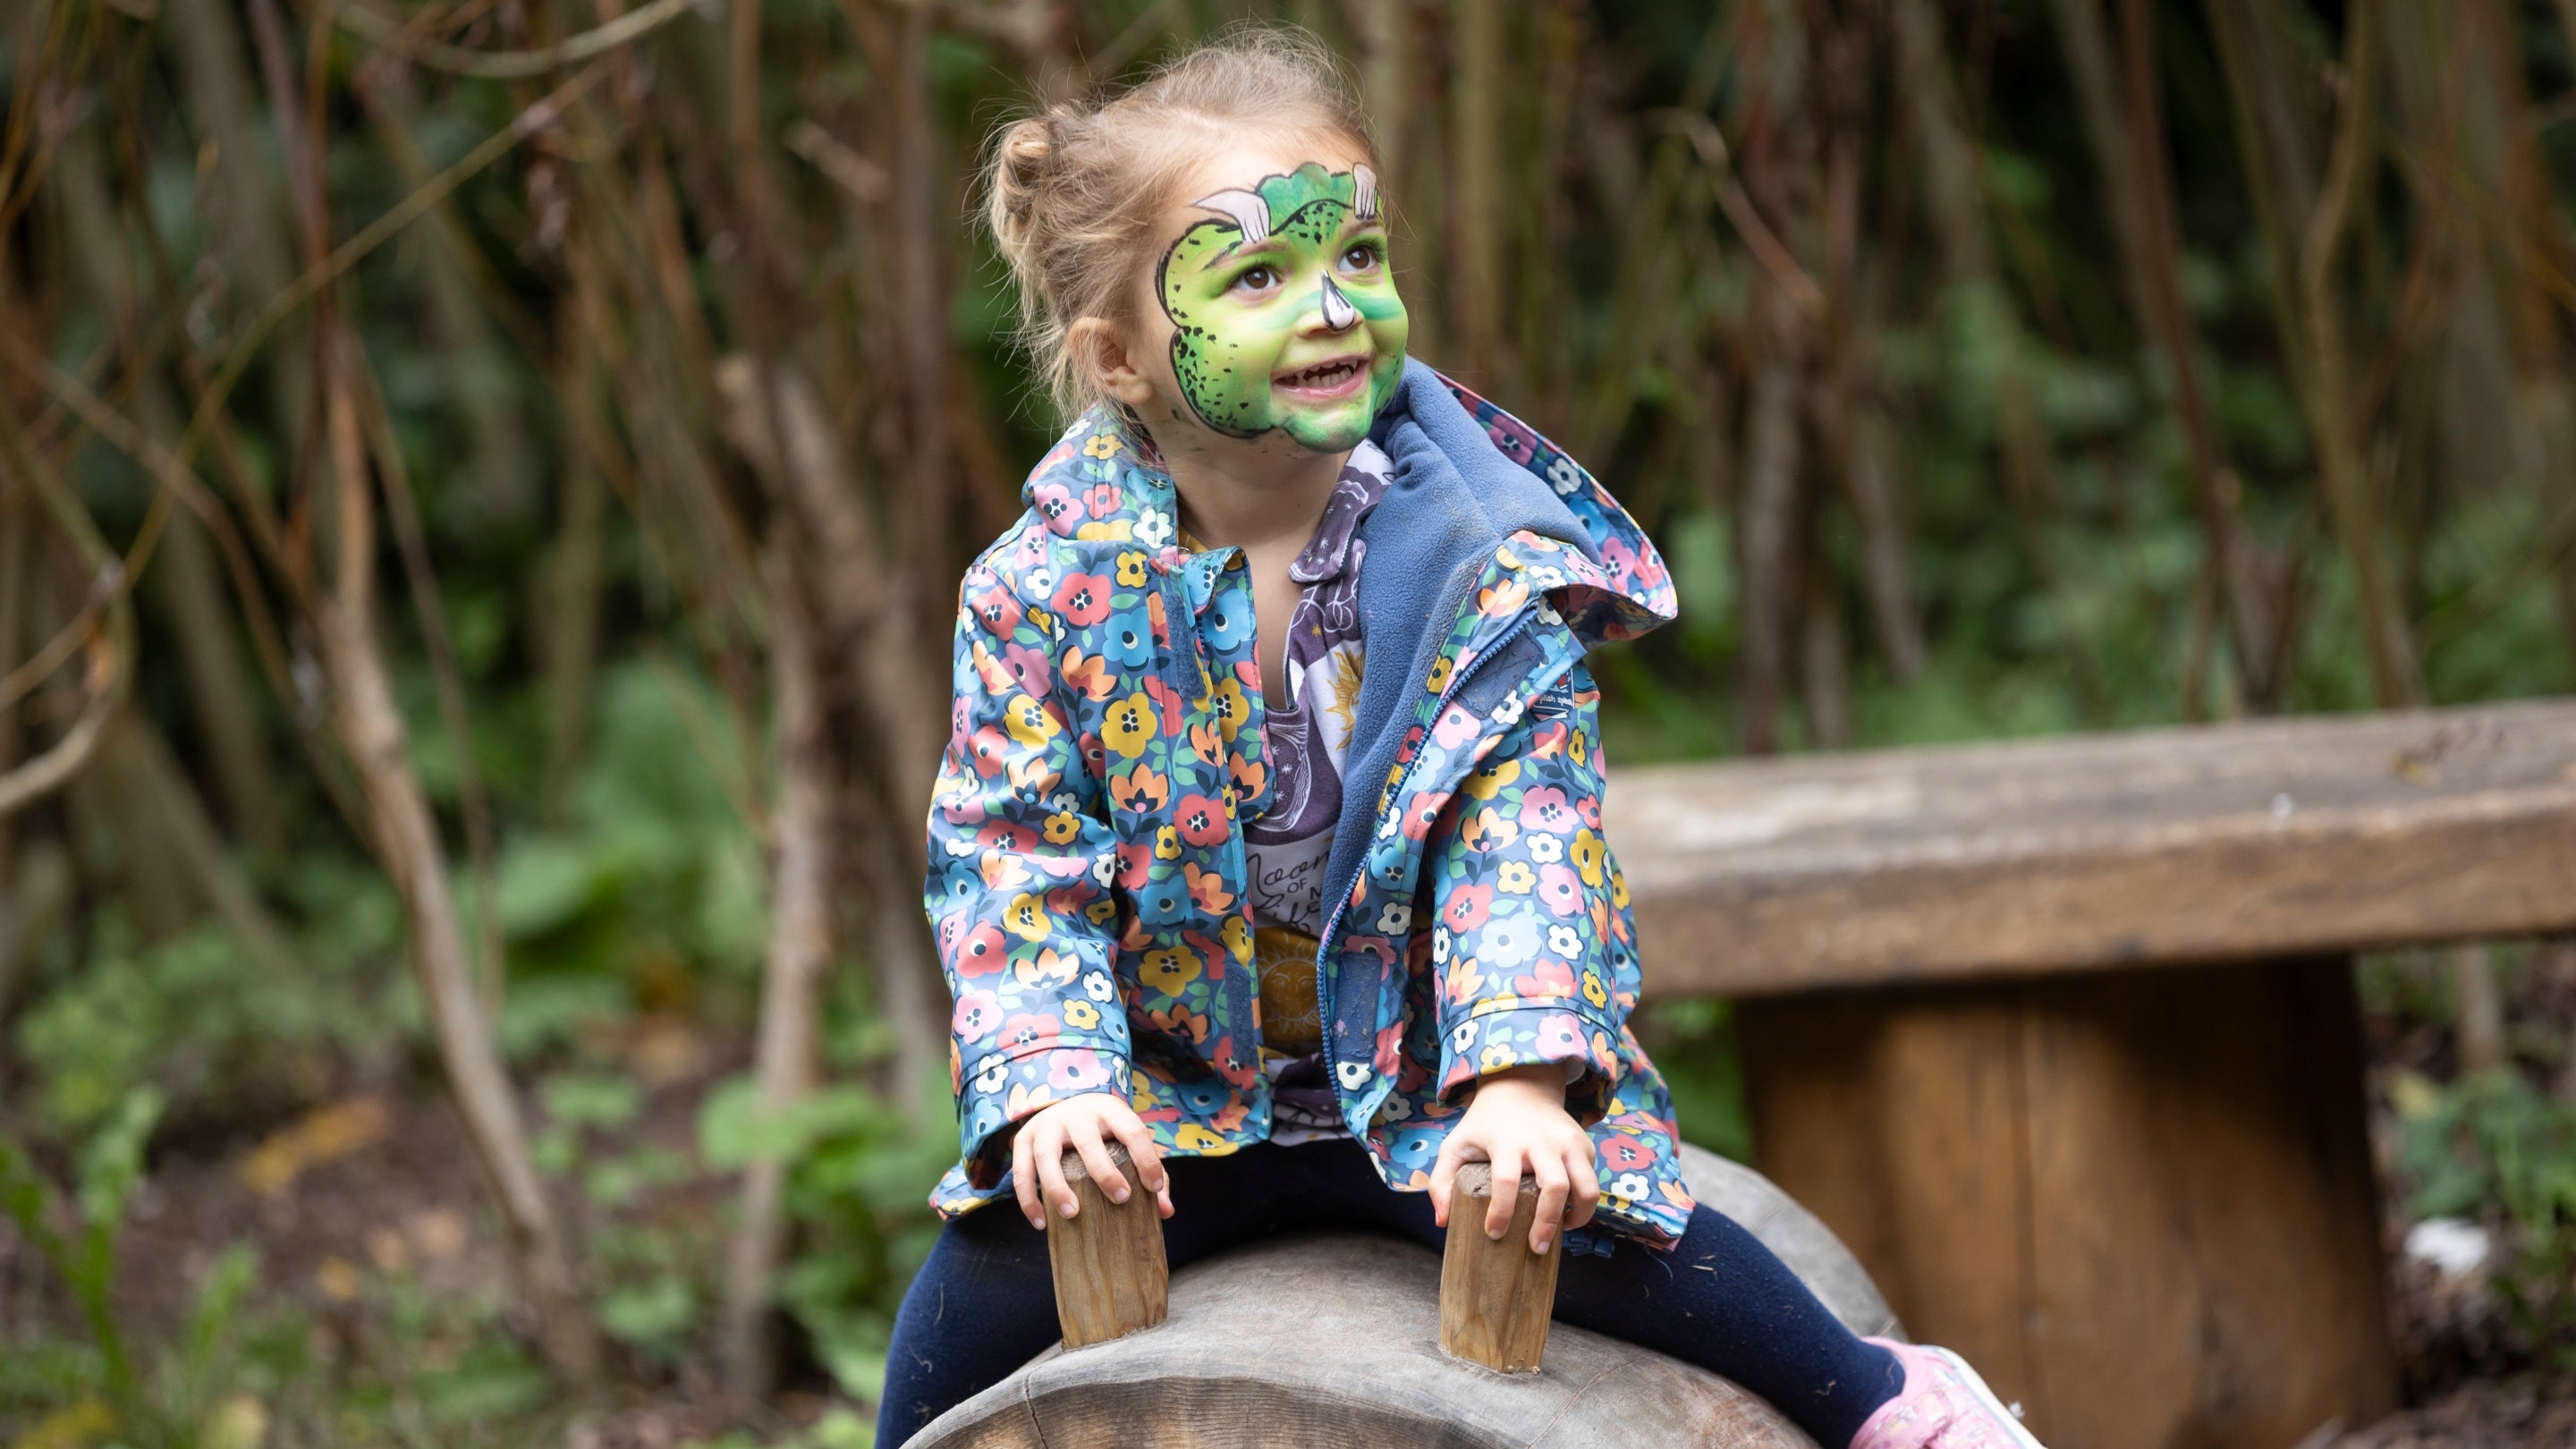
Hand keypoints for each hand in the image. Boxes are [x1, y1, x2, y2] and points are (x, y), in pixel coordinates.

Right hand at [1010, 1092, 1173, 1228]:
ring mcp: (1047, 1125)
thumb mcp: (1127, 1139)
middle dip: (1104, 1171)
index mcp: (1109, 1111)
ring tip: (1072, 1214)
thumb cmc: (1105, 1131)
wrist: (1065, 1102)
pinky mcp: (1024, 1138)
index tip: (1154, 1187)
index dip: (1146, 1158)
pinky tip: (1041, 1222)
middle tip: (1120, 1199)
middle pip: (1088, 1141)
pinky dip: (1028, 1198)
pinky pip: (1021, 1171)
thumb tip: (1165, 1211)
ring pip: (1047, 1155)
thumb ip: (1148, 1169)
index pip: (1133, 1131)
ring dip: (1057, 1186)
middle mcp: (1076, 1114)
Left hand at [1427, 1063, 1598, 1254]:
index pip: (1506, 1180)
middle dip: (1547, 1223)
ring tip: (1561, 1233)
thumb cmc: (1484, 1125)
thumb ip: (1441, 1181)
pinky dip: (1583, 1202)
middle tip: (1535, 1248)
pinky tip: (1566, 1211)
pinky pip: (1591, 1179)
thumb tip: (1443, 1222)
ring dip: (1579, 1216)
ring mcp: (1568, 1141)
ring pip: (1587, 1186)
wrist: (1520, 1087)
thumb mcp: (1455, 1145)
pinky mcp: (1584, 1144)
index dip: (1501, 1212)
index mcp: (1507, 1140)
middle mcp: (1542, 1140)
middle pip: (1555, 1186)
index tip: (1493, 1233)